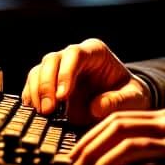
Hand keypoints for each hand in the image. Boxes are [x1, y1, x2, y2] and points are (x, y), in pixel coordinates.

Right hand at [21, 39, 150, 121]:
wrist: (121, 103)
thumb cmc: (129, 96)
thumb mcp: (134, 99)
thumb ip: (119, 101)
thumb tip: (96, 106)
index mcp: (96, 52)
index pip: (75, 54)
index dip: (65, 73)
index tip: (62, 96)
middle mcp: (75, 56)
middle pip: (52, 60)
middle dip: (46, 84)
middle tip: (49, 109)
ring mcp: (60, 69)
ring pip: (39, 70)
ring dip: (36, 91)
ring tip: (43, 113)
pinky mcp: (50, 84)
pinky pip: (33, 84)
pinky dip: (31, 96)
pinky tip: (34, 110)